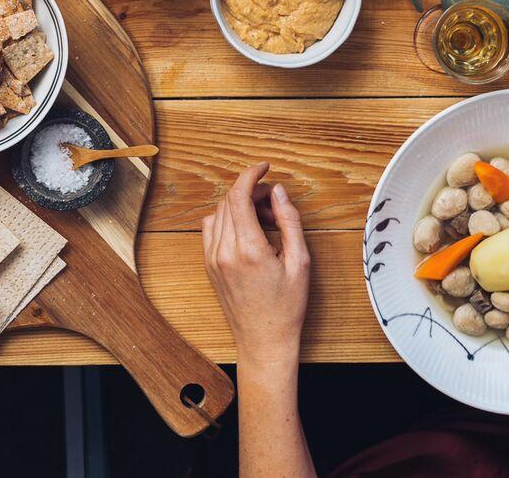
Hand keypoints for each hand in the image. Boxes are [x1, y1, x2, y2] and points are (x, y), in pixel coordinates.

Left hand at [203, 162, 309, 383]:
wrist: (264, 341)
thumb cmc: (286, 307)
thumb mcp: (300, 262)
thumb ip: (289, 221)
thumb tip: (279, 192)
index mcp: (248, 249)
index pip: (239, 195)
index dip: (251, 174)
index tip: (264, 167)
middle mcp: (223, 251)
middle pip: (229, 201)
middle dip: (251, 191)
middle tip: (274, 203)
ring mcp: (212, 259)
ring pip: (219, 213)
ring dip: (240, 206)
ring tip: (266, 222)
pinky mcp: (208, 266)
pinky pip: (211, 229)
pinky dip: (228, 220)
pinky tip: (249, 233)